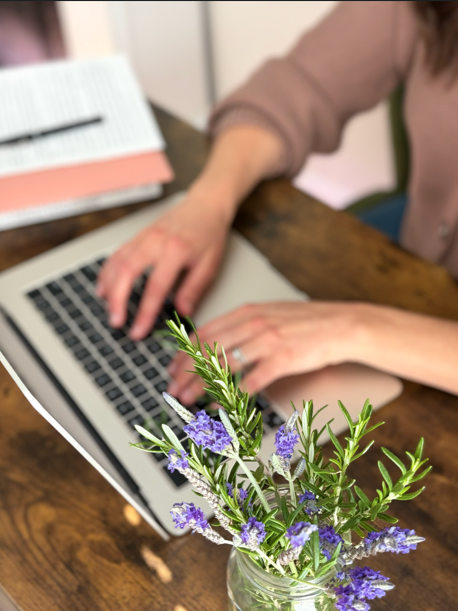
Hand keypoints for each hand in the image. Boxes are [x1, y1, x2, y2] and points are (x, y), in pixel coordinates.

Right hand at [97, 194, 232, 339]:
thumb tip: (182, 313)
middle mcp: (156, 241)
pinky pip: (117, 254)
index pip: (155, 287)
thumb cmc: (209, 234)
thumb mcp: (210, 265)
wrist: (205, 204)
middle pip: (127, 272)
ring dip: (109, 287)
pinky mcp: (138, 235)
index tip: (138, 331)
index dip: (145, 312)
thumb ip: (194, 290)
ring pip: (117, 262)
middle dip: (117, 300)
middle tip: (116, 322)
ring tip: (108, 309)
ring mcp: (144, 236)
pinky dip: (107, 272)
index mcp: (176, 251)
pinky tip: (105, 287)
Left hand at [168, 300, 360, 403]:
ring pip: (222, 365)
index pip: (205, 331)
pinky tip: (218, 405)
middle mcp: (253, 324)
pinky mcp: (282, 359)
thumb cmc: (308, 322)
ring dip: (199, 384)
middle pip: (208, 349)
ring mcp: (267, 341)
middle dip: (184, 371)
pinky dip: (229, 396)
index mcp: (248, 312)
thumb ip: (244, 324)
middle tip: (171, 386)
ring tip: (185, 397)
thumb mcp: (271, 314)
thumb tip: (219, 341)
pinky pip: (249, 382)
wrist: (342, 325)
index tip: (173, 366)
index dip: (184, 351)